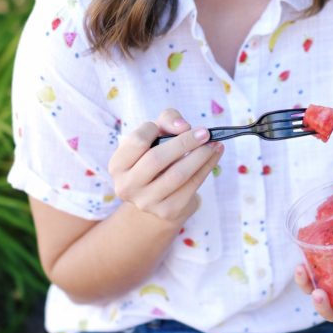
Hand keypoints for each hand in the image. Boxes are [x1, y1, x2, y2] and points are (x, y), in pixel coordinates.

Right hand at [108, 108, 222, 224]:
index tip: (174, 127)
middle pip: (157, 159)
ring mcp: (146, 202)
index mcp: (118, 165)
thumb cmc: (155, 156)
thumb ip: (167, 121)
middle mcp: (127, 186)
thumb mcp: (155, 135)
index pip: (136, 141)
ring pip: (178, 175)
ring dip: (200, 156)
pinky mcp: (168, 211)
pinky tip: (215, 154)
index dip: (155, 129)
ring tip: (214, 143)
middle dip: (184, 142)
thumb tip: (183, 127)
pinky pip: (192, 186)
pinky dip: (207, 167)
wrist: (157, 195)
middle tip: (205, 132)